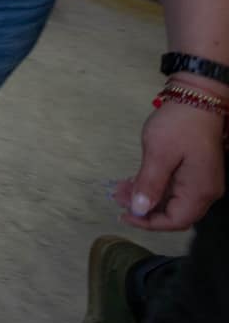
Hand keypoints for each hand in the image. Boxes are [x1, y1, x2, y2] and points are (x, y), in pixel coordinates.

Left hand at [117, 102, 225, 230]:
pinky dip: (154, 187)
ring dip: (146, 197)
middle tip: (118, 198)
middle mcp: (205, 191)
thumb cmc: (179, 125)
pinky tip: (134, 181)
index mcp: (200, 190)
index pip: (176, 220)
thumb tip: (139, 210)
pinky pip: (174, 188)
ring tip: (120, 189)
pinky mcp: (195, 171)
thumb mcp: (158, 153)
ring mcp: (201, 181)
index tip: (124, 215)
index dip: (149, 222)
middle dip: (145, 210)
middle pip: (175, 213)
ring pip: (172, 200)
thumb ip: (150, 184)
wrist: (198, 99)